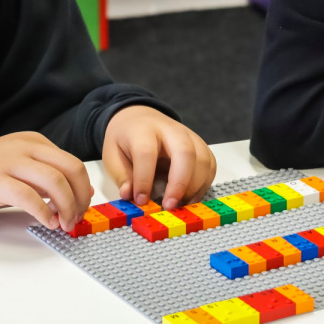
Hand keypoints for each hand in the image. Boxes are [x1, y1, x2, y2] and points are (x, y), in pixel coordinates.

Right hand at [0, 131, 93, 229]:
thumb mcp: (20, 169)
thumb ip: (47, 177)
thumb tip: (80, 193)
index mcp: (33, 142)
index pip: (72, 162)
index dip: (83, 189)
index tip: (82, 208)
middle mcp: (25, 147)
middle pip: (70, 168)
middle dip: (80, 197)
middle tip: (77, 217)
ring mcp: (9, 162)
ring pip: (54, 181)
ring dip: (67, 206)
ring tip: (64, 224)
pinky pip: (29, 196)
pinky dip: (44, 212)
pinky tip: (47, 223)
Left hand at [101, 105, 215, 210]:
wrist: (140, 118)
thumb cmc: (126, 139)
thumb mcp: (112, 155)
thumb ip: (122, 175)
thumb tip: (129, 195)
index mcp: (143, 131)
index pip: (146, 153)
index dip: (144, 179)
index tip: (141, 200)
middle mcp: (170, 130)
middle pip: (184, 152)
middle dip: (179, 183)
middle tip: (169, 206)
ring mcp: (189, 135)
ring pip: (203, 159)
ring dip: (194, 187)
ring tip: (180, 204)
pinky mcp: (200, 145)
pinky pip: (210, 164)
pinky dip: (204, 184)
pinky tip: (190, 197)